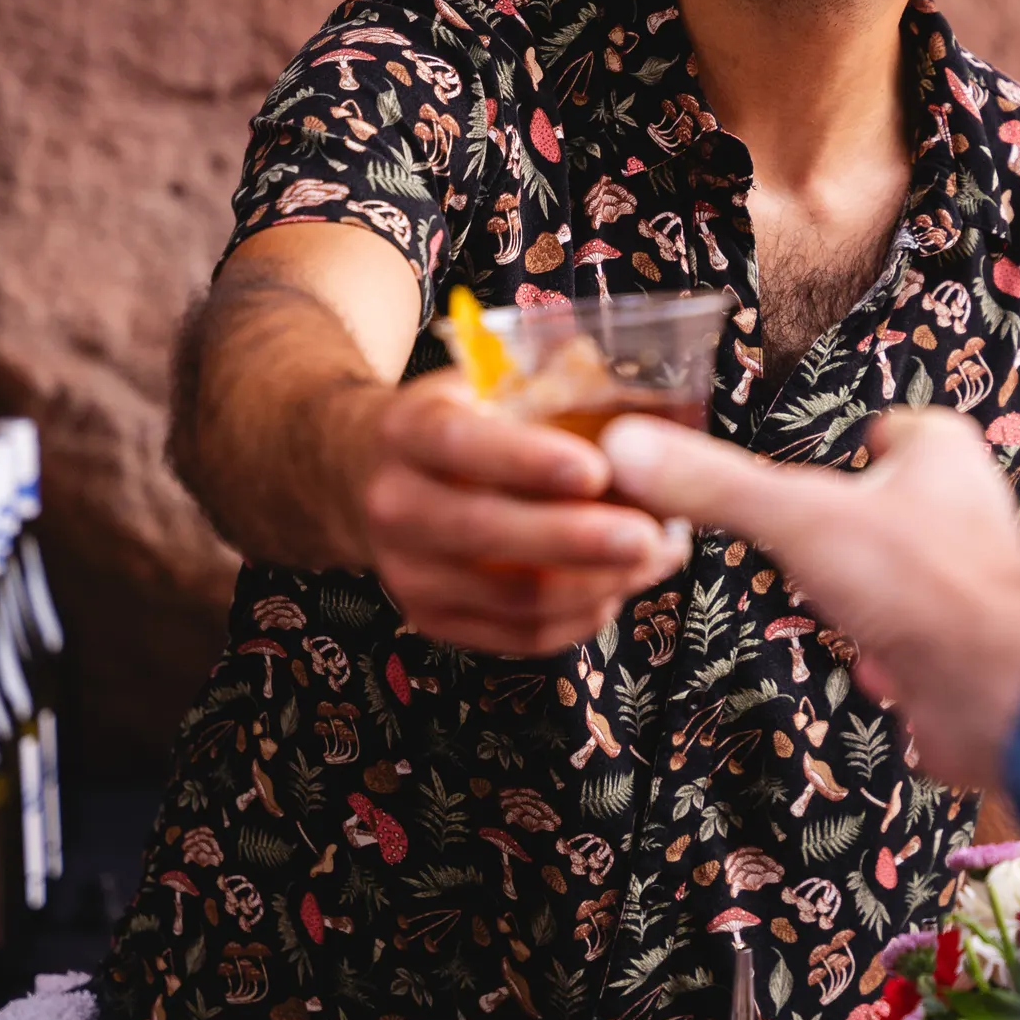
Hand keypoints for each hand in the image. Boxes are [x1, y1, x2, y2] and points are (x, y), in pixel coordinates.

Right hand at [343, 373, 690, 657]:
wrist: (363, 476)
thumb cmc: (450, 422)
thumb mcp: (478, 384)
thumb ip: (544, 394)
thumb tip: (644, 420)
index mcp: (406, 431)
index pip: (460, 445)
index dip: (528, 460)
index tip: (596, 469)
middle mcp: (394, 506)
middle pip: (488, 532)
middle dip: (579, 539)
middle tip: (651, 534)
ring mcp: (407, 574)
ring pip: (512, 597)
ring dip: (597, 584)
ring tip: (657, 557)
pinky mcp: (431, 621)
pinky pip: (518, 635)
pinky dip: (579, 616)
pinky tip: (619, 587)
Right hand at [603, 407, 1019, 789]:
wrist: (996, 696)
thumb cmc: (917, 585)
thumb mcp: (796, 519)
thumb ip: (713, 487)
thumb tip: (627, 446)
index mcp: (940, 453)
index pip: (883, 429)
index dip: (842, 447)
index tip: (802, 466)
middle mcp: (965, 509)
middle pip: (884, 503)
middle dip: (841, 533)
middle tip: (803, 544)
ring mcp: (967, 581)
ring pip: (895, 574)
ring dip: (860, 597)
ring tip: (830, 605)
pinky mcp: (965, 647)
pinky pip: (908, 639)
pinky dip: (882, 654)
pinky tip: (868, 665)